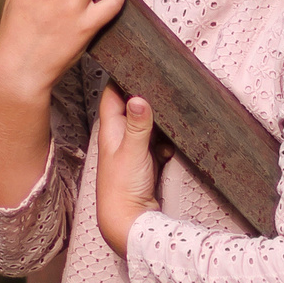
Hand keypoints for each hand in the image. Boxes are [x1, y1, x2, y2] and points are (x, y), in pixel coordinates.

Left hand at [96, 85, 158, 254]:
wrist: (127, 223)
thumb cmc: (122, 189)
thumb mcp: (132, 151)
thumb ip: (137, 124)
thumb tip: (138, 97)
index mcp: (110, 131)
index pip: (112, 95)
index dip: (120, 76)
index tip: (135, 59)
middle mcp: (119, 138)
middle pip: (131, 108)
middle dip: (144, 95)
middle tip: (162, 80)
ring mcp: (132, 151)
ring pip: (146, 126)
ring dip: (158, 119)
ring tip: (173, 107)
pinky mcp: (145, 163)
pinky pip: (157, 144)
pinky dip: (165, 141)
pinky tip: (173, 143)